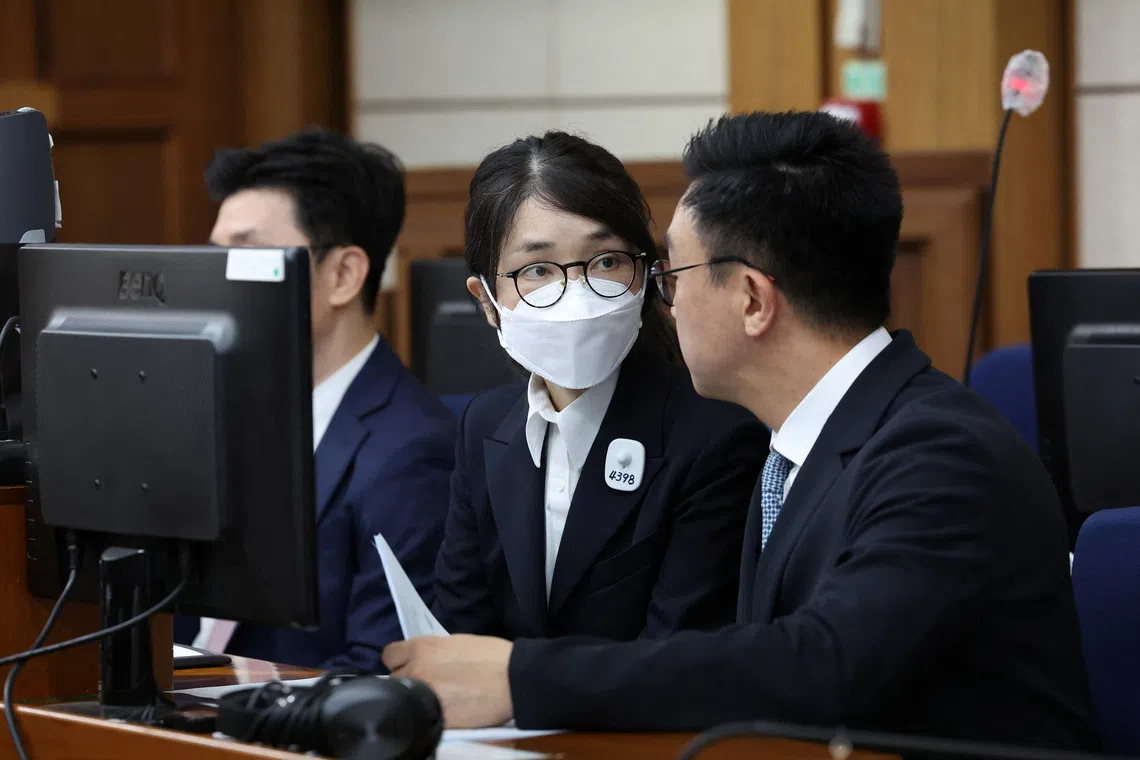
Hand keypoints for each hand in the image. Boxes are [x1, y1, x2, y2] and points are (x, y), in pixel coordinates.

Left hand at [383, 635, 513, 727]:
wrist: (513, 679)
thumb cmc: (492, 656)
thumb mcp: (456, 642)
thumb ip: (433, 650)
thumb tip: (423, 658)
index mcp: (423, 647)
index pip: (389, 654)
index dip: (399, 660)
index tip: (407, 664)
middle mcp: (418, 670)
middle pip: (393, 678)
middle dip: (407, 679)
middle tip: (425, 681)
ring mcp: (424, 695)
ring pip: (404, 698)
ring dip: (415, 696)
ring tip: (435, 696)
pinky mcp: (435, 717)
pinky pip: (422, 715)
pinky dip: (430, 713)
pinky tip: (444, 709)